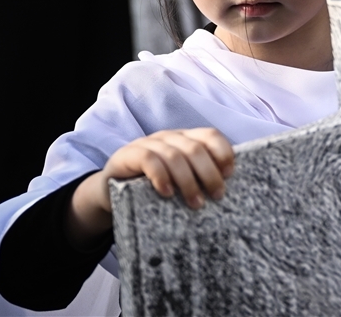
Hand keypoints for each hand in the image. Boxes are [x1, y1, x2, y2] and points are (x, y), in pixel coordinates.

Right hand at [67, 128, 233, 247]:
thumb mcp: (177, 180)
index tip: (230, 174)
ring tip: (196, 204)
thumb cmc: (152, 188)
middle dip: (209, 173)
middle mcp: (169, 138)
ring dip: (188, 181)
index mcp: (185, 140)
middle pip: (195, 148)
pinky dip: (162, 176)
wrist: (110, 191)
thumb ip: (197, 179)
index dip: (223, 152)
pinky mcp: (129, 155)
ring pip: (175, 155)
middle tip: (217, 196)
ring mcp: (148, 144)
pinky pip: (149, 160)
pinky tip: (167, 193)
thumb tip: (228, 191)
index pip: (210, 135)